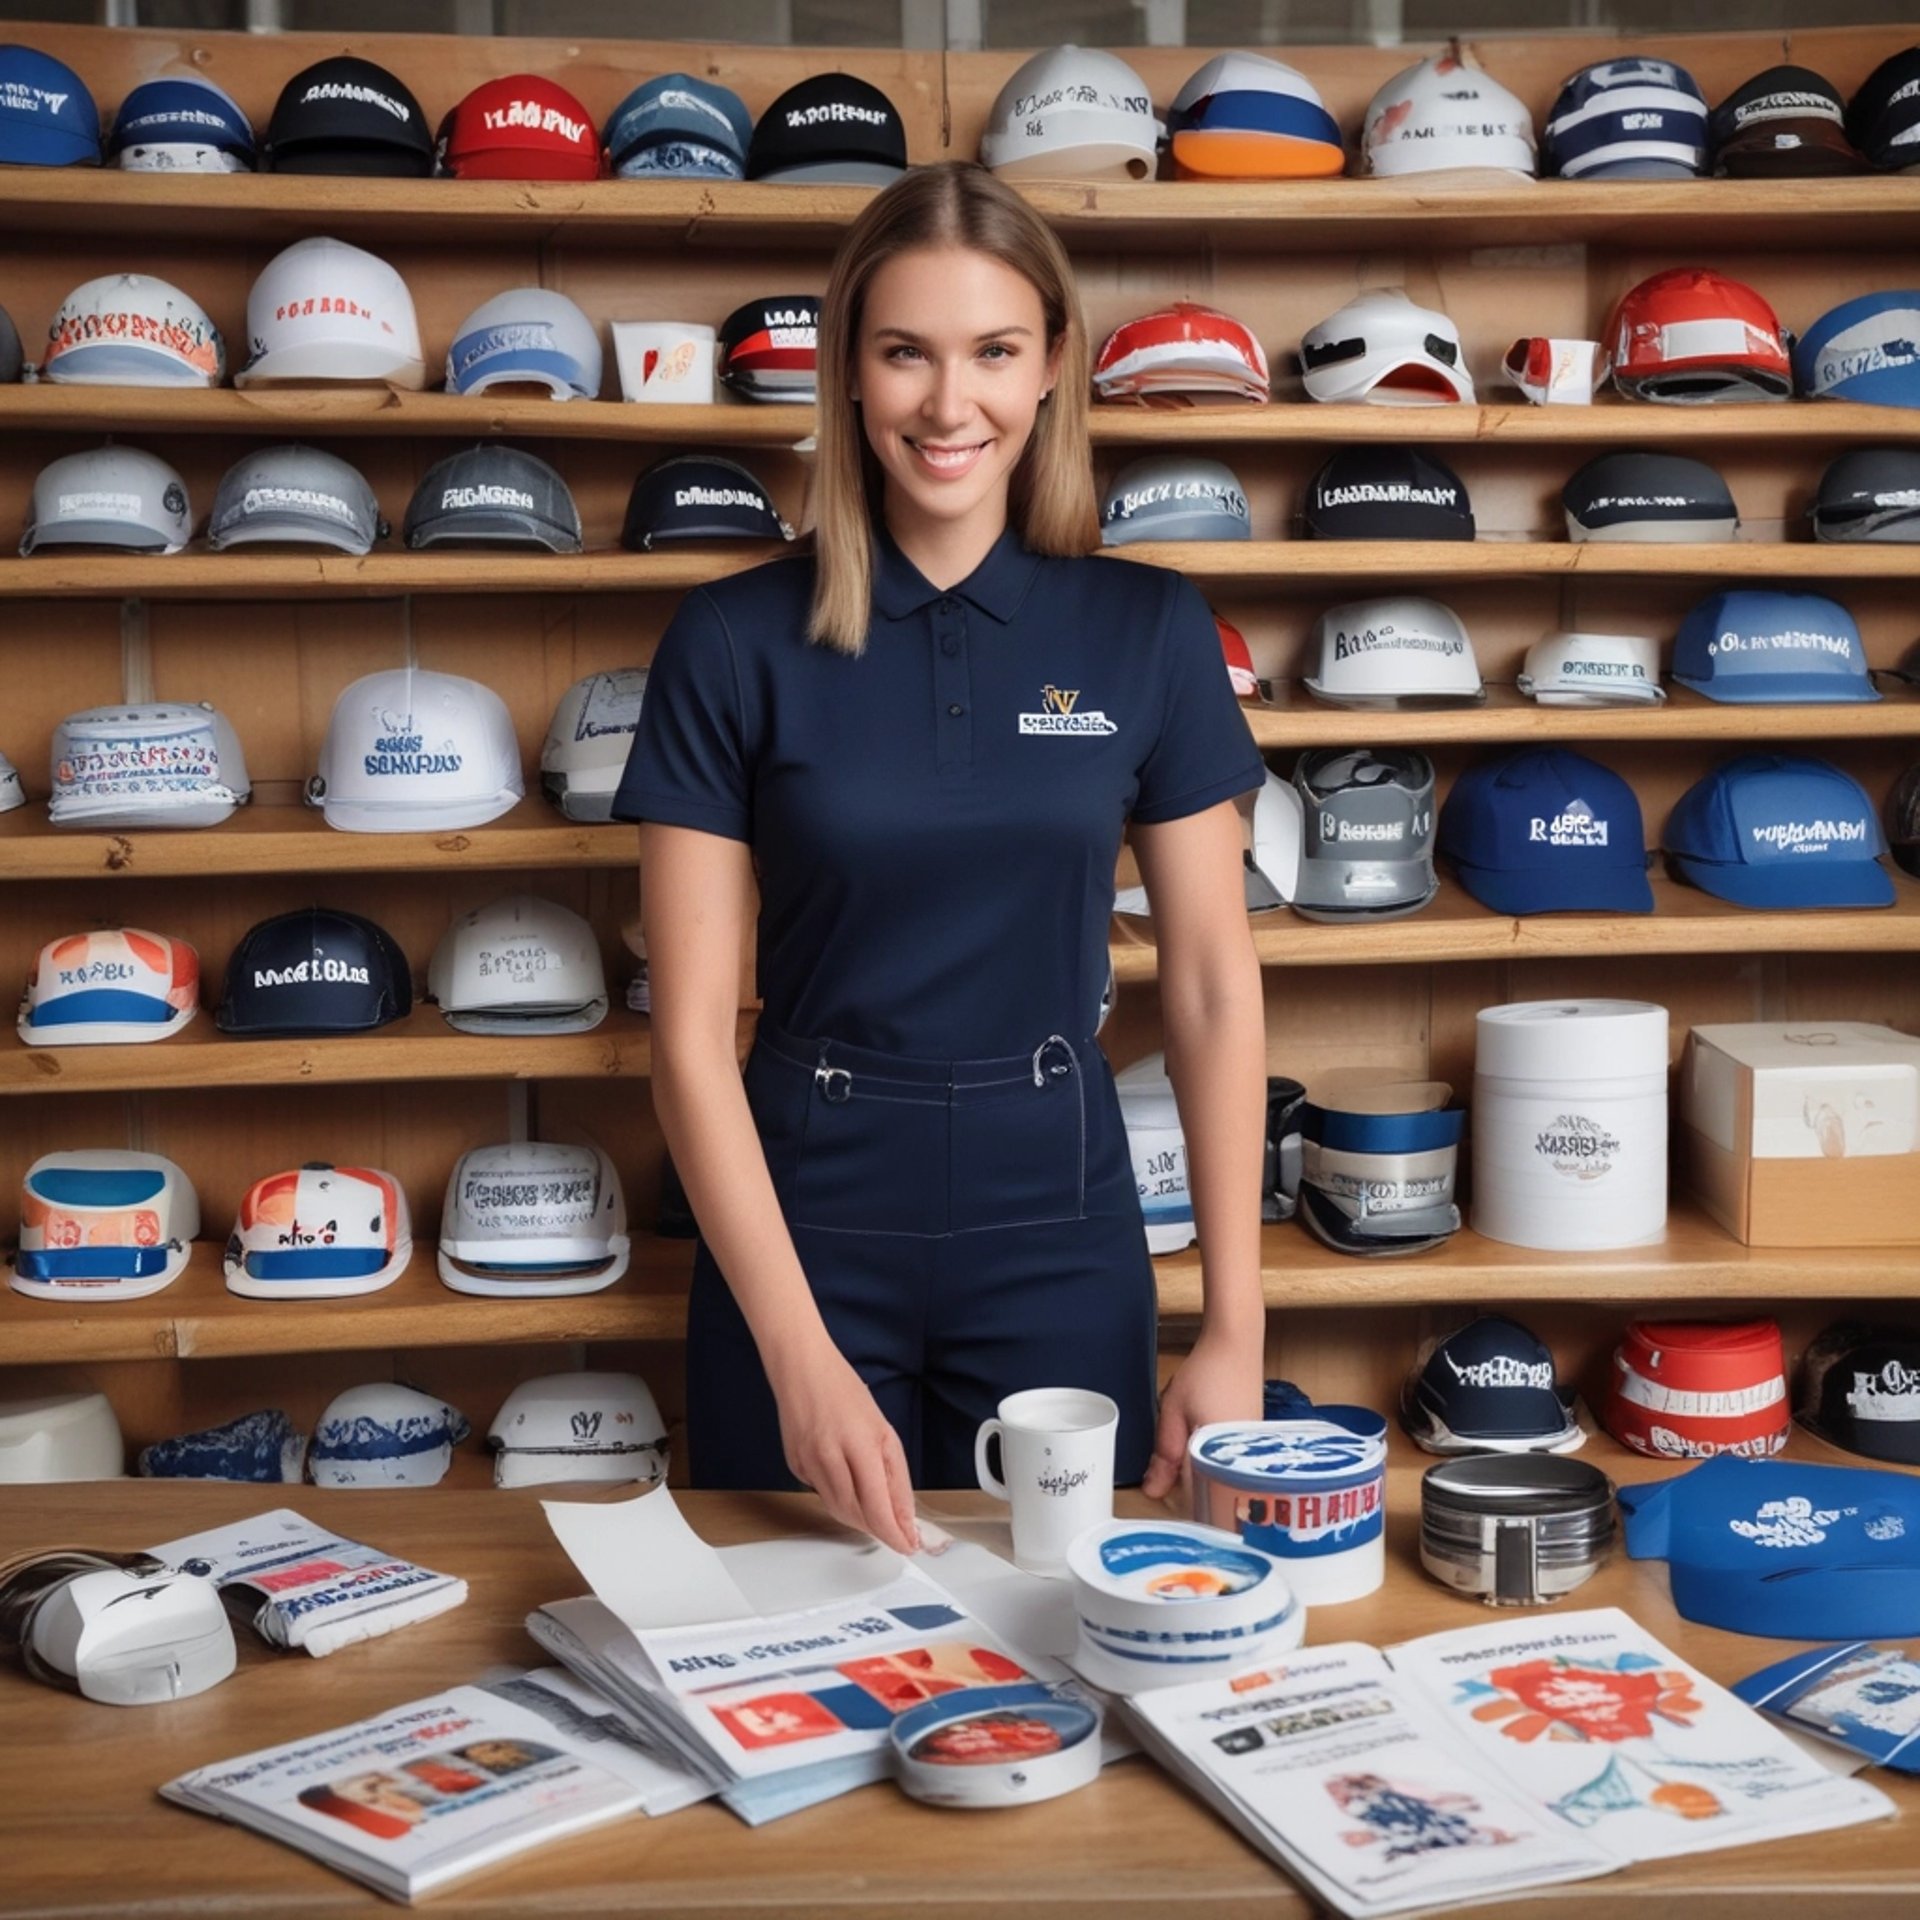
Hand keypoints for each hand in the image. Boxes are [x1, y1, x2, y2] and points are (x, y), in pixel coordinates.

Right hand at [769, 1343, 920, 1554]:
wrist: (801, 1369)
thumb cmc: (845, 1391)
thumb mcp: (883, 1430)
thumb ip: (895, 1475)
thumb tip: (904, 1515)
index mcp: (859, 1444)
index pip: (878, 1506)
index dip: (894, 1533)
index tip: (908, 1545)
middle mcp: (829, 1457)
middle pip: (856, 1513)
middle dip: (878, 1529)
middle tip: (897, 1534)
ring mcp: (807, 1463)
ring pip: (836, 1509)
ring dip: (859, 1519)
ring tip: (877, 1516)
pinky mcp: (793, 1465)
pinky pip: (821, 1493)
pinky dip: (838, 1499)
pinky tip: (849, 1488)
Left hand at [1141, 1328, 1264, 1502]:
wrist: (1236, 1344)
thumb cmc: (1205, 1373)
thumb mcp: (1173, 1412)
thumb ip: (1165, 1454)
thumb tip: (1151, 1492)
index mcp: (1221, 1457)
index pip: (1200, 1501)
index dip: (1179, 1508)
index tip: (1163, 1508)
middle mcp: (1243, 1461)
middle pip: (1215, 1495)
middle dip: (1192, 1496)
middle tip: (1171, 1484)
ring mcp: (1252, 1453)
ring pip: (1224, 1482)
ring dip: (1204, 1481)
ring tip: (1184, 1472)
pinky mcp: (1254, 1444)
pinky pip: (1232, 1467)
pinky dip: (1215, 1467)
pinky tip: (1202, 1457)